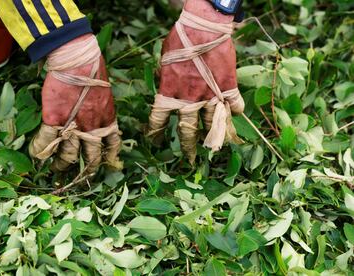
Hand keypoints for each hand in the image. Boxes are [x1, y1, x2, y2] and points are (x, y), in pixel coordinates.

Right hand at [29, 34, 120, 173]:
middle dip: (86, 170)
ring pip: (69, 156)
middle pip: (91, 158)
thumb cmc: (93, 71)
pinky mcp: (54, 121)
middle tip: (80, 175)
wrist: (77, 60)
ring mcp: (73, 126)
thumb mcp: (105, 94)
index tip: (106, 164)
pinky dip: (40, 152)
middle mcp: (93, 129)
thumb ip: (102, 109)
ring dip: (61, 165)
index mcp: (108, 121)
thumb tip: (98, 114)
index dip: (109, 158)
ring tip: (56, 169)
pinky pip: (46, 144)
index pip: (112, 146)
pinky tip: (37, 156)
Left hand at [148, 0, 243, 162]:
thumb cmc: (180, 39)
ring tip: (216, 150)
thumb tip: (167, 88)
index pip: (159, 120)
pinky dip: (235, 112)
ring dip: (215, 139)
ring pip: (213, 125)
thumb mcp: (165, 61)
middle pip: (188, 131)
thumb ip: (166, 80)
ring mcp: (211, 95)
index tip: (156, 141)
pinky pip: (234, 106)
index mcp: (169, 93)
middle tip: (188, 160)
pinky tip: (236, 117)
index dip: (156, 133)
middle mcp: (190, 99)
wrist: (205, 25)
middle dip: (187, 147)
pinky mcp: (229, 87)